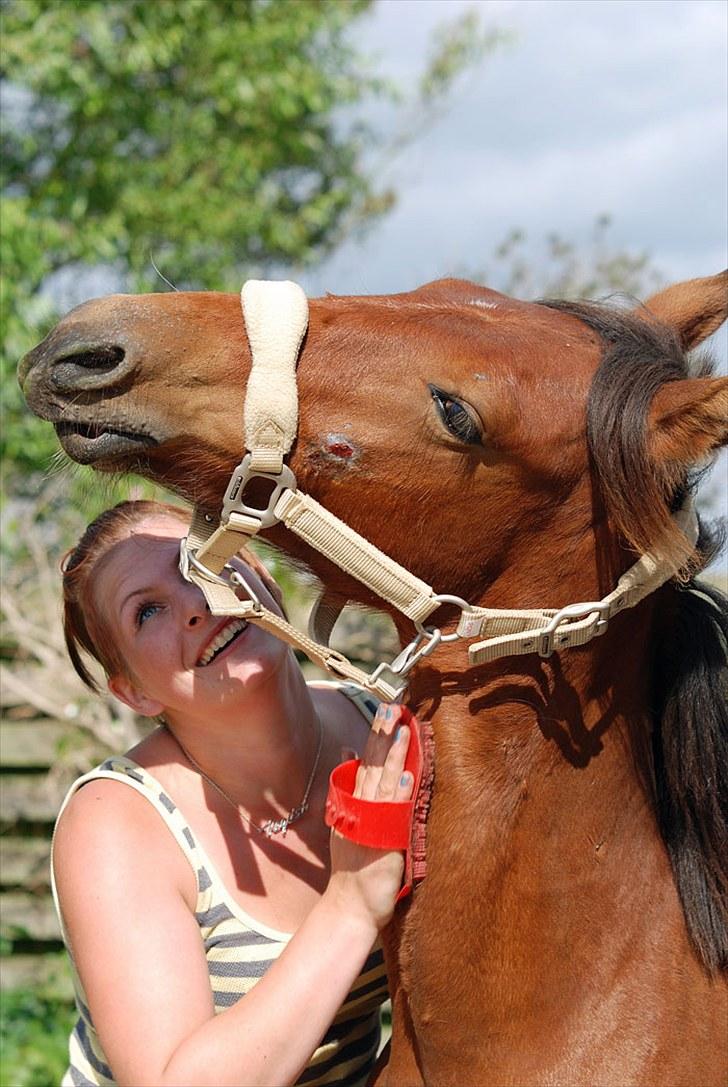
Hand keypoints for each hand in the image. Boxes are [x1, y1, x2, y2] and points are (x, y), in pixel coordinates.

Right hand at [327, 704, 413, 935]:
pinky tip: (407, 776)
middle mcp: (360, 808)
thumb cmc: (353, 865)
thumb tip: (350, 752)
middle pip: (371, 764)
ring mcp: (371, 824)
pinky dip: (399, 794)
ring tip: (403, 732)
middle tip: (392, 708)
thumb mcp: (347, 819)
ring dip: (393, 757)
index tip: (386, 709)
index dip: (375, 734)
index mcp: (354, 801)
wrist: (349, 905)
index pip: (365, 759)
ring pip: (382, 782)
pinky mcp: (384, 842)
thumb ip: (351, 786)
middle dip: (382, 736)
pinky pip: (392, 814)